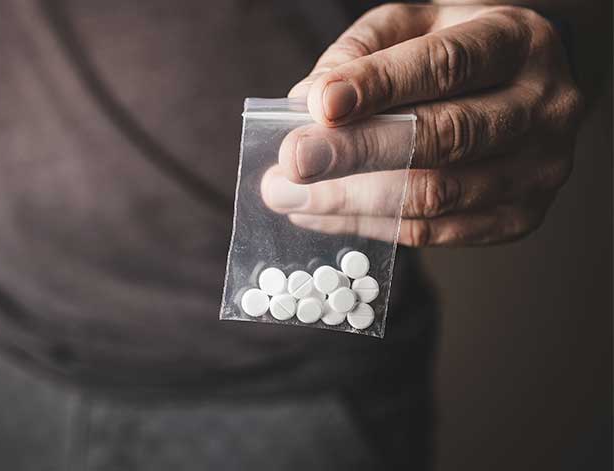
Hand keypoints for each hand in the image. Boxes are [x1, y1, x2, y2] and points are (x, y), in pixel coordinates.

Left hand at [263, 3, 583, 245]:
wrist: (516, 86)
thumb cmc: (454, 49)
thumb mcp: (411, 25)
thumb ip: (361, 51)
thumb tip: (308, 100)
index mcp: (517, 41)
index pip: (447, 65)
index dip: (381, 86)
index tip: (320, 105)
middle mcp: (542, 106)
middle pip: (444, 137)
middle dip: (357, 153)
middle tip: (293, 162)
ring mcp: (538, 169)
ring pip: (434, 196)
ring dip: (349, 200)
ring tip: (288, 193)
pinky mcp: (519, 218)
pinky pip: (432, 233)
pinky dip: (367, 226)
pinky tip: (320, 213)